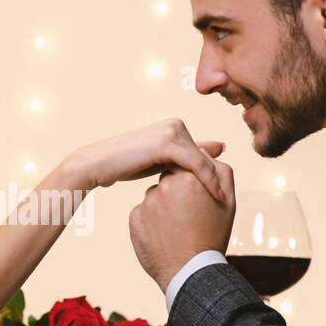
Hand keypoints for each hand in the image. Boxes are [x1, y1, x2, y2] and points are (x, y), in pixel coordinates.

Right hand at [67, 118, 225, 201]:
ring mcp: (172, 132)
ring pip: (204, 160)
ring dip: (216, 181)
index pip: (201, 152)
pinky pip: (196, 164)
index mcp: (174, 127)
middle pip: (206, 155)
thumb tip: (209, 154)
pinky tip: (215, 196)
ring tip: (224, 201)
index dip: (212, 173)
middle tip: (228, 200)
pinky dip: (208, 181)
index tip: (222, 193)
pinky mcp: (167, 144)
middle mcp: (176, 124)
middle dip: (218, 177)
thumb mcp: (158, 163)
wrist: (98, 165)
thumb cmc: (124, 166)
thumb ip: (181, 159)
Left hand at [129, 160, 235, 290]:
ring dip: (164, 207)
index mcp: (189, 178)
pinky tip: (164, 236)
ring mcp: (147, 202)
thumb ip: (222, 173)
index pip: (185, 168)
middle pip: (168, 179)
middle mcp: (165, 185)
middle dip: (177, 193)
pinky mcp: (134, 217)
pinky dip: (151, 221)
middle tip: (188, 216)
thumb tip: (210, 154)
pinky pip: (143, 213)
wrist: (190, 272)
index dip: (191, 183)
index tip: (196, 199)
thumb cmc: (212, 237)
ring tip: (177, 229)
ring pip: (155, 197)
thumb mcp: (228, 203)